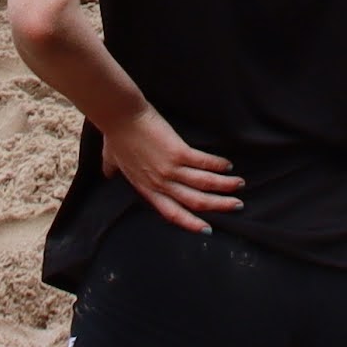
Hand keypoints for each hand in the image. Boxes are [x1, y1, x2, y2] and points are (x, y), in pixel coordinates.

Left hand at [101, 104, 240, 230]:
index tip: (207, 229)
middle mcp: (160, 183)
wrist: (120, 116)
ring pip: (203, 185)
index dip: (190, 223)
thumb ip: (113, 170)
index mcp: (146, 188)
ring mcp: (169, 169)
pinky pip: (203, 163)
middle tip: (236, 206)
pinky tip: (228, 166)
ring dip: (224, 187)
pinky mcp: (178, 152)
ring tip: (239, 186)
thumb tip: (108, 174)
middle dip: (218, 206)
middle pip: (194, 202)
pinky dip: (218, 166)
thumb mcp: (112, 160)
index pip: (172, 213)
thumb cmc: (116, 136)